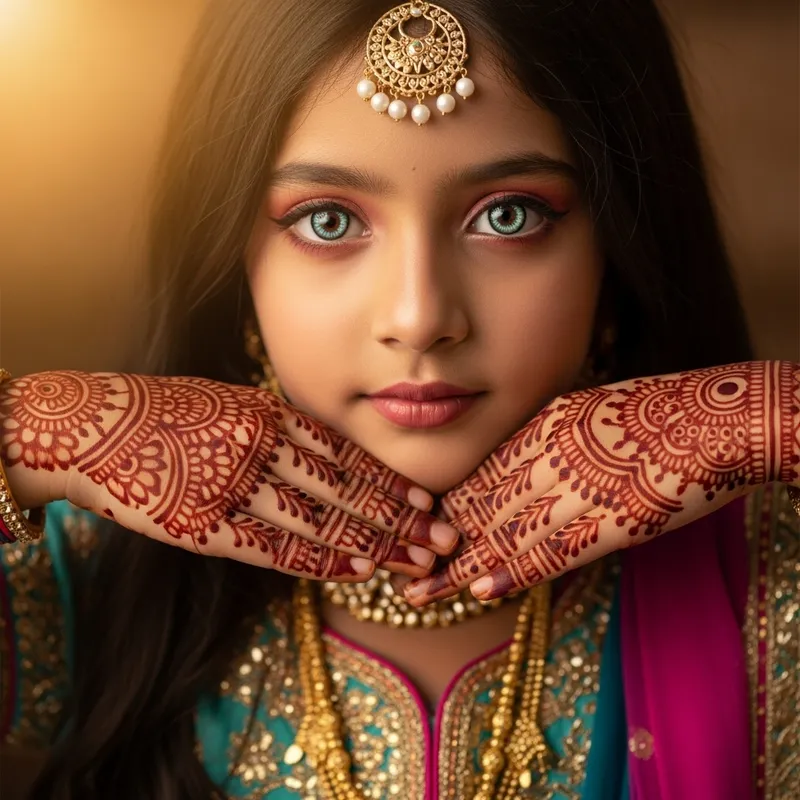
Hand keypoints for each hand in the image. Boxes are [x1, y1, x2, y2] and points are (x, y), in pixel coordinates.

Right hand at [0, 371, 458, 580]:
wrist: (91, 428)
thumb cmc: (163, 413)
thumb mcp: (228, 402)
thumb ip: (277, 426)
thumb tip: (325, 451)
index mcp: (268, 413)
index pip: (345, 454)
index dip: (389, 481)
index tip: (428, 501)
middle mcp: (260, 446)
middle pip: (344, 488)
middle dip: (398, 516)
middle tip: (442, 537)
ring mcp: (233, 485)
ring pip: (319, 519)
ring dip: (372, 543)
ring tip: (415, 561)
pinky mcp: (205, 525)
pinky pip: (273, 547)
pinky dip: (319, 560)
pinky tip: (356, 571)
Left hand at [405, 361, 799, 603]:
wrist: (715, 420)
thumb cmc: (661, 410)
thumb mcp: (593, 407)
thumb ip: (556, 433)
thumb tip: (530, 455)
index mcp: (546, 427)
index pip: (485, 474)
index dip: (452, 506)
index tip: (426, 528)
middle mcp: (549, 457)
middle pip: (483, 506)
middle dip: (442, 542)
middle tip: (405, 568)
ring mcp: (575, 490)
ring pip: (505, 533)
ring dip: (460, 568)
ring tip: (423, 593)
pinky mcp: (607, 523)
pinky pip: (550, 552)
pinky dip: (513, 572)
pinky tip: (481, 590)